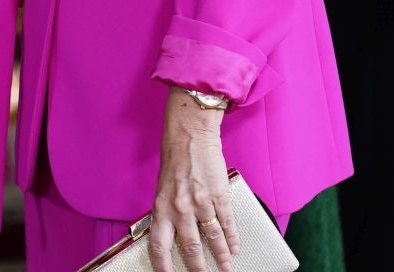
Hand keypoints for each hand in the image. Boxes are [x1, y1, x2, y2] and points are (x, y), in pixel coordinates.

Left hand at [150, 88, 235, 271]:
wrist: (189, 134)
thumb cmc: (174, 161)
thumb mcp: (162, 189)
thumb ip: (167, 213)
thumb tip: (171, 236)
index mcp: (161, 207)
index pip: (158, 245)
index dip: (163, 266)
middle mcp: (179, 208)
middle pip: (189, 248)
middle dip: (197, 267)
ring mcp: (200, 202)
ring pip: (212, 238)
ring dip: (220, 257)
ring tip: (226, 269)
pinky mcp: (218, 195)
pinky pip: (226, 222)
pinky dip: (232, 238)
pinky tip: (235, 248)